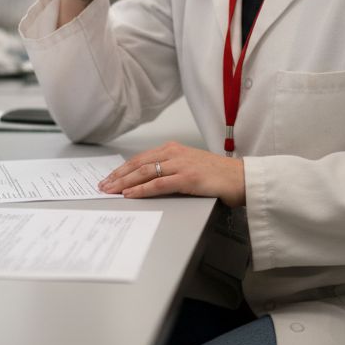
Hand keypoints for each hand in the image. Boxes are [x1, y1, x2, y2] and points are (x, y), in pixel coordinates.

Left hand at [99, 142, 246, 206]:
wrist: (241, 178)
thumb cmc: (218, 175)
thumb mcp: (190, 166)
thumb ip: (171, 169)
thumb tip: (150, 180)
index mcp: (174, 149)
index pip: (141, 158)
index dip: (123, 169)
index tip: (109, 178)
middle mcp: (175, 153)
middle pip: (138, 164)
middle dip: (118, 176)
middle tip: (103, 185)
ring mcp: (181, 165)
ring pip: (145, 173)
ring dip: (124, 183)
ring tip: (111, 191)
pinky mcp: (187, 178)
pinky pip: (158, 184)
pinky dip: (142, 190)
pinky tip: (131, 195)